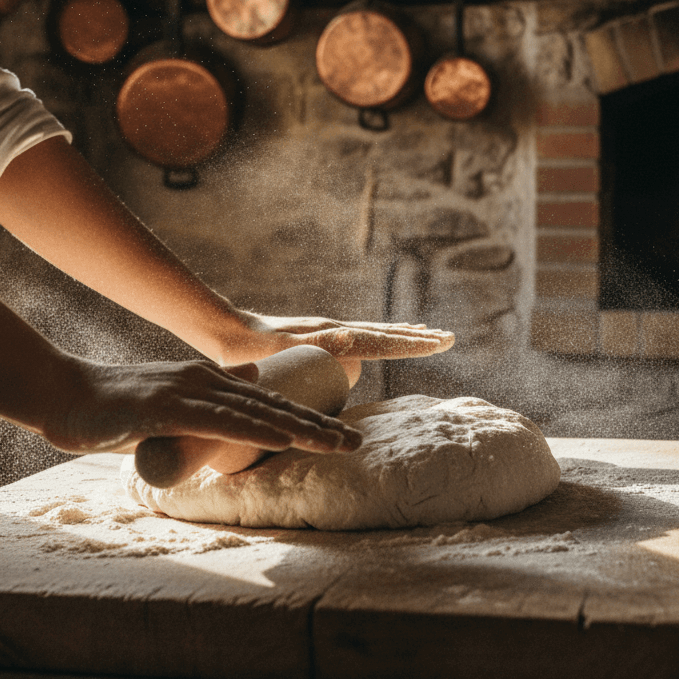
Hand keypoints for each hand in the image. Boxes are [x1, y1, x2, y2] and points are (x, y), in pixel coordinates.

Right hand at [43, 358, 362, 455]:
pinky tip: (283, 435)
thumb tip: (242, 400)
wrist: (62, 395)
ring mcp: (186, 392)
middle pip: (273, 404)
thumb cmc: (112, 407)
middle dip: (317, 425)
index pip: (268, 402)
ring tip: (336, 443)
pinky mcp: (165, 408)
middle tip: (356, 443)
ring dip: (300, 428)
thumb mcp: (168, 406)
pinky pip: (219, 421)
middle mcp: (205, 381)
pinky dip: (255, 428)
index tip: (341, 435)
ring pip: (256, 411)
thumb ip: (203, 408)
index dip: (307, 418)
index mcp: (208, 383)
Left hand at [214, 314, 454, 385]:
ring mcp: (331, 332)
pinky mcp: (323, 336)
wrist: (228, 331)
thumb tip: (352, 339)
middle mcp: (337, 331)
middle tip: (449, 338)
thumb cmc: (250, 347)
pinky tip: (388, 340)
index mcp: (334, 337)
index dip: (412, 345)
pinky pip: (363, 338)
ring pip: (377, 334)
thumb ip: (314, 344)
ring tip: (431, 336)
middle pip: (386, 335)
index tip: (440, 342)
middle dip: (417, 338)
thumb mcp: (283, 347)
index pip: (383, 342)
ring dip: (404, 336)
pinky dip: (383, 338)